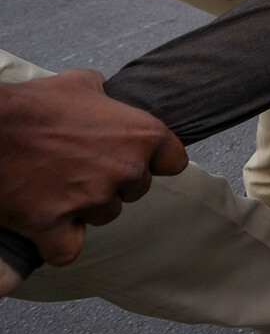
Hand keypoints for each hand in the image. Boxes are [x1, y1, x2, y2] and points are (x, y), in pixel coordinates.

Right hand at [0, 70, 187, 265]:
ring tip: (55, 185)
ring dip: (84, 208)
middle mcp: (124, 170)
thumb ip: (104, 96)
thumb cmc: (32, 105)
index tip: (137, 160)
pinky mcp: (54, 226)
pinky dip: (57, 241)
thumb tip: (104, 95)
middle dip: (111, 182)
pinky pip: (68, 249)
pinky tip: (47, 223)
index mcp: (140, 135)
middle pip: (135, 191)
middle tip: (79, 166)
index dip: (154, 161)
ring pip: (103, 217)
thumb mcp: (79, 84)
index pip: (173, 161)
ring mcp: (92, 200)